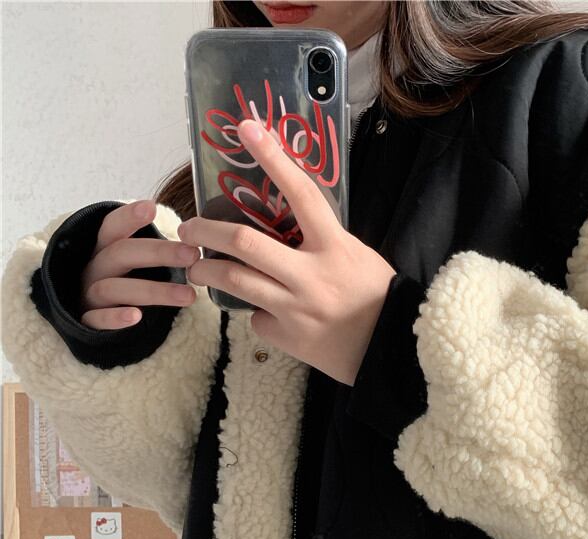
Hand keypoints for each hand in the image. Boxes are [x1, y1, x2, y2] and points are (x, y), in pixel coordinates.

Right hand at [80, 200, 199, 329]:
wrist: (96, 319)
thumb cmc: (125, 284)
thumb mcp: (135, 263)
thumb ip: (158, 250)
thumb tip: (202, 236)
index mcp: (105, 249)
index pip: (112, 227)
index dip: (128, 217)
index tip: (151, 207)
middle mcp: (94, 268)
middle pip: (120, 254)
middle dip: (157, 253)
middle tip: (193, 255)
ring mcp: (89, 295)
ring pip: (114, 288)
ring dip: (153, 290)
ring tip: (189, 296)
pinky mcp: (88, 323)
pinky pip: (97, 320)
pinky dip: (115, 318)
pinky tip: (136, 317)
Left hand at [179, 118, 397, 385]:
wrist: (389, 350)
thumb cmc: (376, 297)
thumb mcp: (357, 256)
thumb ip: (322, 240)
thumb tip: (286, 226)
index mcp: (336, 247)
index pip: (302, 194)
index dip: (274, 158)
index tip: (248, 129)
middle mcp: (311, 276)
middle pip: (245, 242)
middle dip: (207, 231)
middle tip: (189, 227)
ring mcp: (295, 308)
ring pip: (235, 281)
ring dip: (206, 270)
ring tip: (196, 266)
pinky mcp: (285, 336)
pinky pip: (256, 317)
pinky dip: (254, 310)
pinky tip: (261, 311)